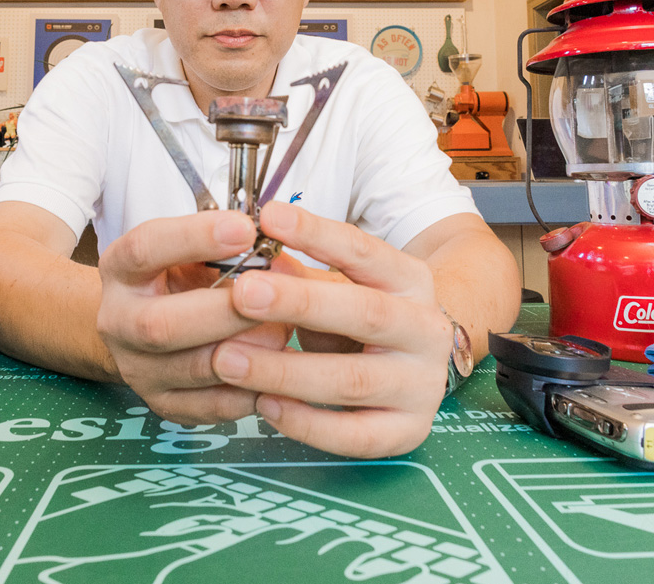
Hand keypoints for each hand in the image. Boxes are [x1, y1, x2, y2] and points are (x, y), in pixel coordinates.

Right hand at [96, 210, 291, 424]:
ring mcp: (137, 369)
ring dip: (248, 351)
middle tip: (273, 295)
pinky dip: (251, 390)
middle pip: (161, 325)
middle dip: (225, 311)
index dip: (195, 237)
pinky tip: (278, 372)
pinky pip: (212, 406)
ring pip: (194, 368)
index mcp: (121, 270)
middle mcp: (118, 322)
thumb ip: (220, 247)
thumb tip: (274, 249)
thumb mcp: (187, 250)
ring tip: (285, 331)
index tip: (246, 229)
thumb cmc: (178, 278)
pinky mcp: (164, 403)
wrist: (144, 328)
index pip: (145, 249)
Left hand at [210, 200, 451, 457]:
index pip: (364, 251)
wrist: (420, 366)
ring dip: (284, 371)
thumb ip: (299, 275)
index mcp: (410, 281)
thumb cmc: (362, 316)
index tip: (268, 218)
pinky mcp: (407, 432)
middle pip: (365, 314)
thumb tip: (253, 260)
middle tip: (242, 294)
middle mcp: (425, 330)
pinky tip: (264, 405)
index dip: (316, 234)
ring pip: (351, 380)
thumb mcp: (338, 286)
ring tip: (227, 359)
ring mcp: (421, 385)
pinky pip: (353, 435)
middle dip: (300, 304)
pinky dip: (306, 423)